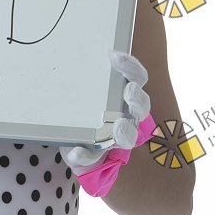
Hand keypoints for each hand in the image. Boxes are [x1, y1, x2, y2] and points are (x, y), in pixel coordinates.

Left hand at [60, 50, 150, 175]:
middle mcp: (126, 116)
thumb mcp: (81, 93)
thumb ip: (83, 79)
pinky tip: (77, 153)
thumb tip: (88, 63)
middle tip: (129, 91)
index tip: (115, 56)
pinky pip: (94, 159)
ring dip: (125, 131)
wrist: (72, 142)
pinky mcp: (98, 157)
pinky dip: (85, 156)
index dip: (131, 67)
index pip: (137, 78)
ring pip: (130, 136)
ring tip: (118, 127)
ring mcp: (115, 139)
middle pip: (142, 107)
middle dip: (138, 100)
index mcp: (124, 95)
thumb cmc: (83, 109)